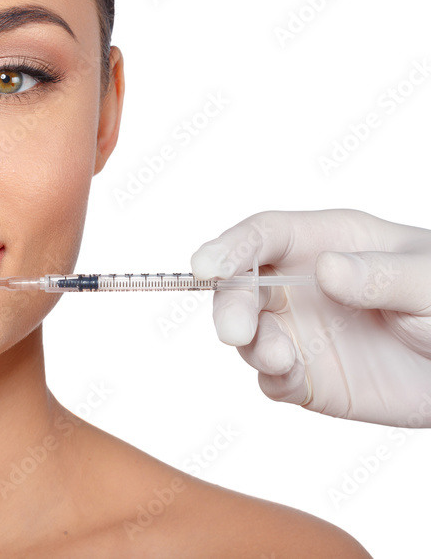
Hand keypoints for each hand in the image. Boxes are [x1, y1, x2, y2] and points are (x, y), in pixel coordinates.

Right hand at [191, 209, 430, 426]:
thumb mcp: (430, 282)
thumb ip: (381, 275)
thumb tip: (326, 269)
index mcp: (327, 243)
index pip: (264, 236)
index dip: (230, 247)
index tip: (205, 266)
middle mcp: (302, 283)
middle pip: (241, 284)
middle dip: (229, 305)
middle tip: (235, 331)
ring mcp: (300, 330)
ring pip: (248, 333)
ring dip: (250, 345)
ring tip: (279, 359)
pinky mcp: (306, 375)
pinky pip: (271, 377)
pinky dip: (270, 377)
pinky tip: (290, 376)